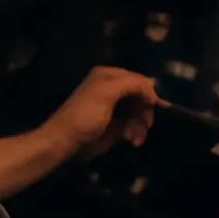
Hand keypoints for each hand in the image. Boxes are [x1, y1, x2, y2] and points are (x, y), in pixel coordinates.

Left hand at [42, 66, 168, 163]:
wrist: (65, 142)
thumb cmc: (85, 115)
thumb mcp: (106, 92)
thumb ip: (132, 84)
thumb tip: (153, 90)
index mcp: (110, 76)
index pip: (140, 80)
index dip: (148, 94)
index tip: (153, 108)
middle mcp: (114, 89)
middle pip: (142, 98)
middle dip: (144, 113)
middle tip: (145, 126)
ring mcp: (115, 107)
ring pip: (140, 113)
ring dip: (140, 126)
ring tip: (132, 138)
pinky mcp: (116, 124)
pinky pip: (134, 125)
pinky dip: (136, 133)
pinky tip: (131, 141)